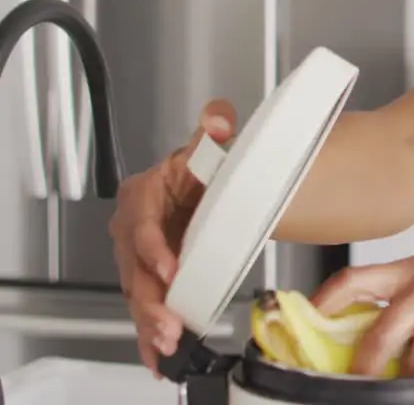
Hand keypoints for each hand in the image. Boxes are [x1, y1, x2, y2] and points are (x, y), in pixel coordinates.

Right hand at [108, 99, 237, 375]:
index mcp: (143, 196)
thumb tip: (218, 120)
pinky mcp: (153, 278)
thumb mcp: (208, 145)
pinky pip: (149, 307)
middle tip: (168, 322)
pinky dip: (151, 332)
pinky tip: (159, 355)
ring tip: (167, 341)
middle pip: (135, 270)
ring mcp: (142, 258)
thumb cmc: (199, 167)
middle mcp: (134, 230)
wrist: (203, 184)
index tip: (172, 267)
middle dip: (150, 300)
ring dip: (150, 321)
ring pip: (140, 294)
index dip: (155, 249)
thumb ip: (214, 129)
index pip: (142, 226)